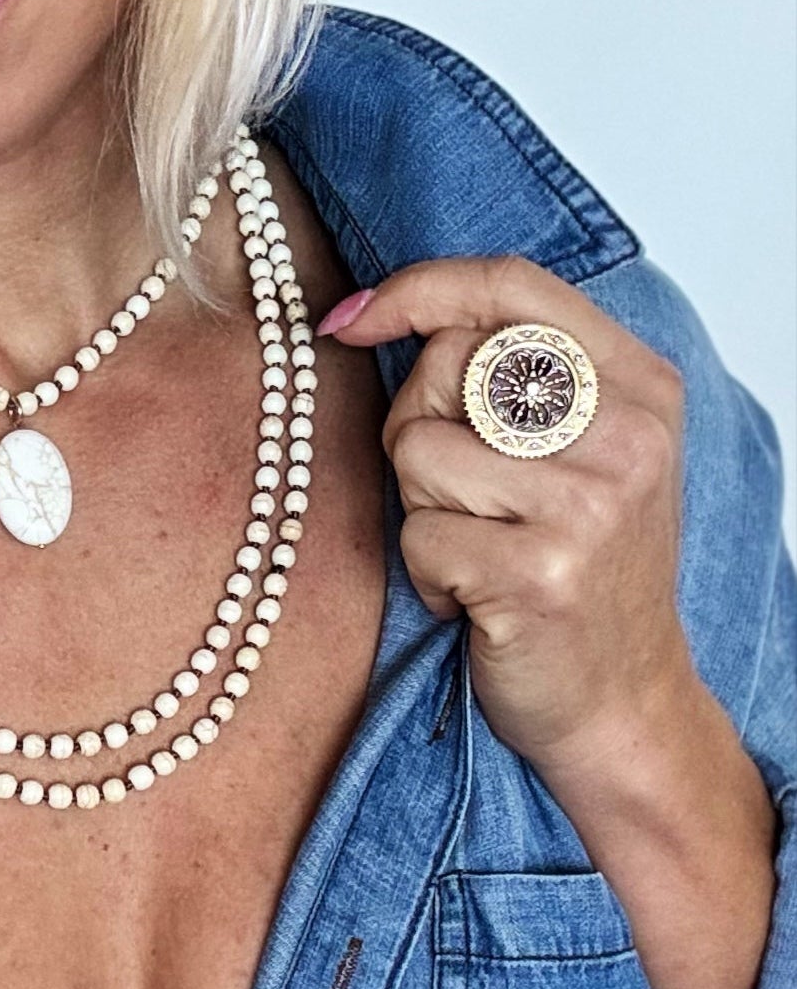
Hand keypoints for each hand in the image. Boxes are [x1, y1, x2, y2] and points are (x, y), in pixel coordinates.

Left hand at [318, 255, 693, 777]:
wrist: (623, 704)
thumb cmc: (571, 559)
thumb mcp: (568, 445)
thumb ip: (499, 367)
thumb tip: (352, 314)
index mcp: (638, 384)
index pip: (512, 284)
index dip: (417, 288)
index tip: (350, 319)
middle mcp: (627, 434)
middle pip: (445, 361)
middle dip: (416, 422)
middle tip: (460, 493)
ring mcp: (590, 505)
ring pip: (417, 449)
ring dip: (420, 507)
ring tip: (476, 547)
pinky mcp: (542, 574)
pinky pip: (418, 534)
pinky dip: (425, 572)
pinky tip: (475, 598)